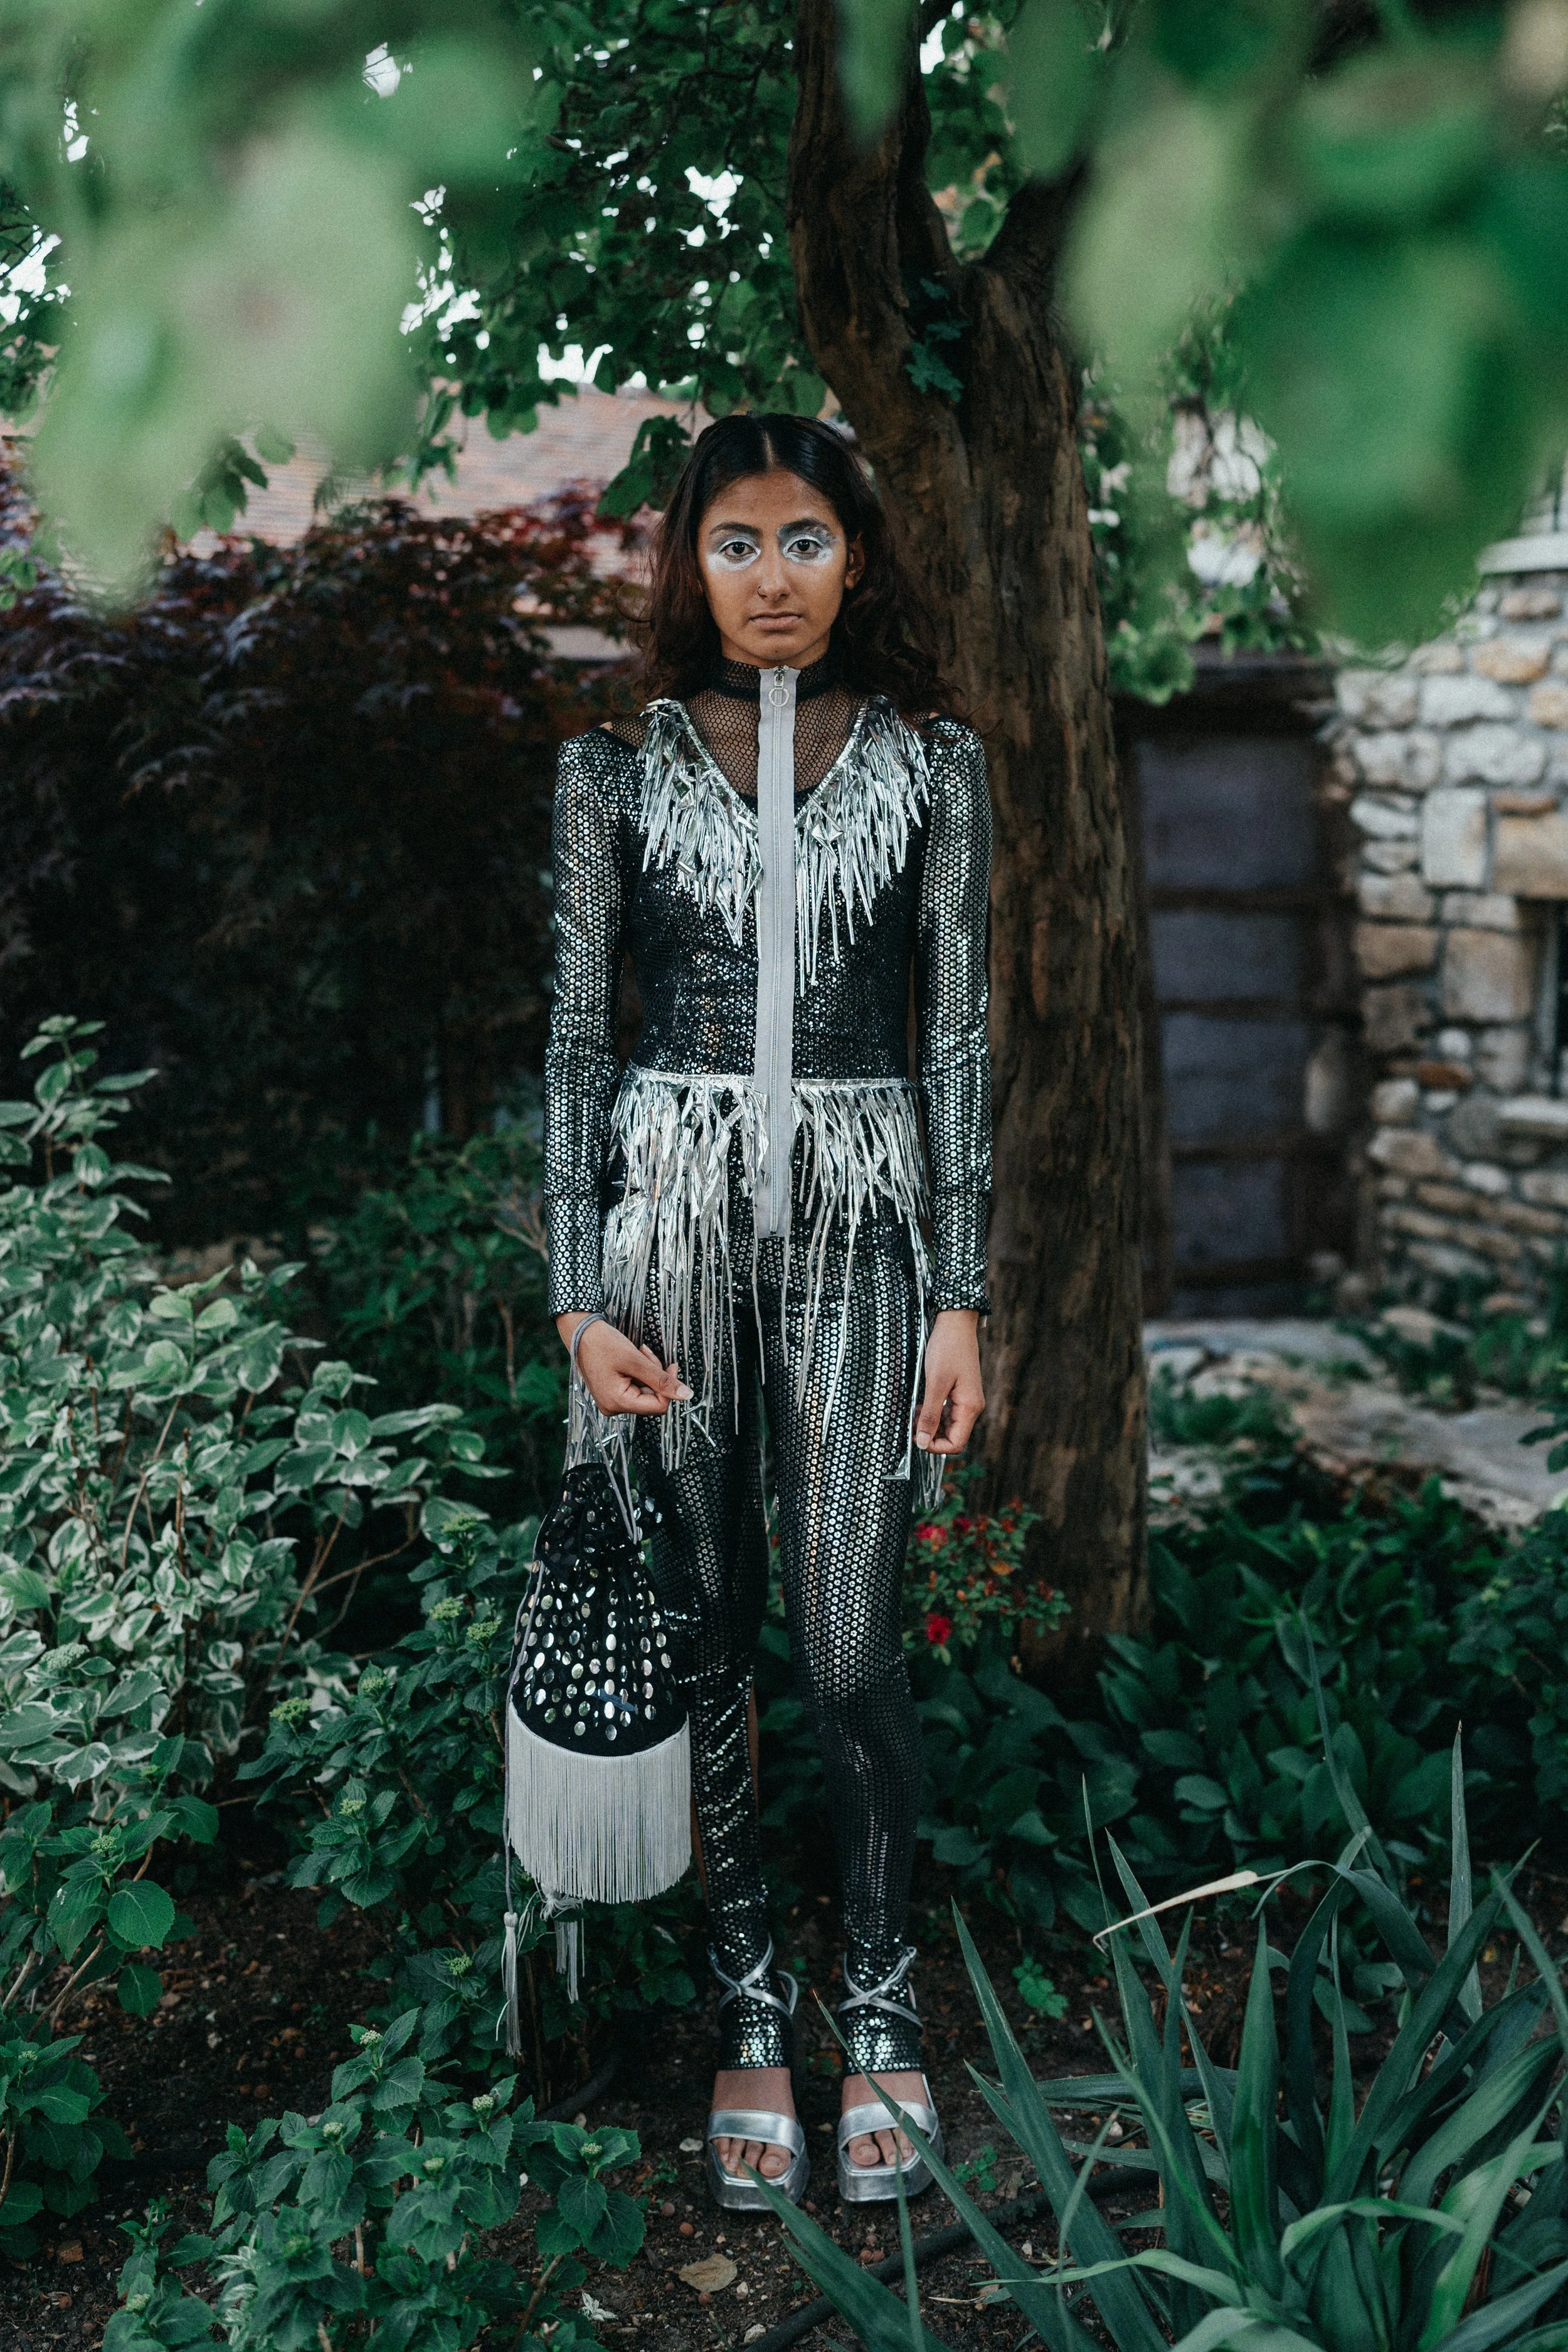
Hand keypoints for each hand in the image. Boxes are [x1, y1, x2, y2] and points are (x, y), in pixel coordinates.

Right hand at [556, 1312, 692, 1417]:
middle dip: (656, 1376)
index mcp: (617, 1403)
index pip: (659, 1406)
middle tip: (647, 1353)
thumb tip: (687, 1395)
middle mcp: (613, 1408)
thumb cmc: (603, 1343)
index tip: (671, 1366)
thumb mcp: (636, 1360)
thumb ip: (662, 1380)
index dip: (669, 1388)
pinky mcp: (611, 1394)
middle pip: (652, 1399)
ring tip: (638, 1353)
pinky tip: (632, 1359)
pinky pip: (635, 1388)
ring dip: (648, 1372)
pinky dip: (639, 1373)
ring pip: (646, 1393)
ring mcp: (611, 1402)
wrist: (580, 1332)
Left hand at [914, 1309, 983, 1455]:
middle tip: (910, 1425)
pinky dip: (933, 1412)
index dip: (934, 1446)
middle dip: (930, 1435)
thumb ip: (929, 1415)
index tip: (915, 1438)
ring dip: (930, 1424)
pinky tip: (920, 1404)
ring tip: (913, 1414)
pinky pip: (947, 1412)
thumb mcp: (935, 1384)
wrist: (956, 1323)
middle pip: (952, 1436)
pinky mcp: (960, 1392)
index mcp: (969, 1407)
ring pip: (948, 1425)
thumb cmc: (947, 1349)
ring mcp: (966, 1399)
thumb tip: (922, 1442)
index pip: (955, 1444)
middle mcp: (971, 1407)